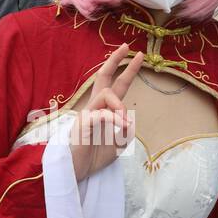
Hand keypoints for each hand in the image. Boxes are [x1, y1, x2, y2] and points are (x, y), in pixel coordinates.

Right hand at [69, 43, 142, 181]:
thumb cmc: (95, 157)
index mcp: (104, 110)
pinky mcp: (83, 124)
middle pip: (103, 76)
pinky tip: (122, 128)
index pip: (116, 85)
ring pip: (106, 94)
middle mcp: (95, 107)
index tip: (139, 55)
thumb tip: (128, 120)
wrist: (79, 172)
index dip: (127, 70)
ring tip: (124, 124)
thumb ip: (126, 130)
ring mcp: (88, 114)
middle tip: (126, 46)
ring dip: (120, 107)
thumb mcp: (119, 143)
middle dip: (115, 60)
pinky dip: (115, 119)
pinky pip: (101, 114)